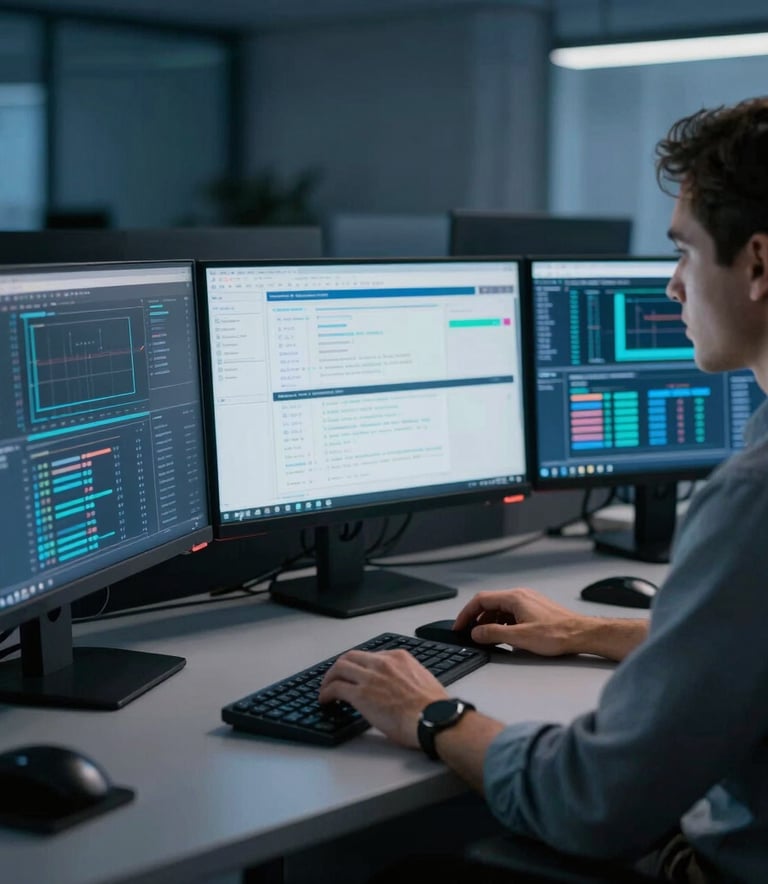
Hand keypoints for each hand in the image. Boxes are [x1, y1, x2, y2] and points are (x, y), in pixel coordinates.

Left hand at [318, 649, 447, 747]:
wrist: (434, 719)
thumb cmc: (434, 707)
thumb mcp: (422, 679)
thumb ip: (407, 677)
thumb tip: (400, 688)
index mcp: (399, 657)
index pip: (371, 655)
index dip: (360, 666)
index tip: (356, 674)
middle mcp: (382, 663)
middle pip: (351, 657)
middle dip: (340, 667)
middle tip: (335, 678)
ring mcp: (370, 677)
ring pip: (339, 668)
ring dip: (329, 678)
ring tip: (326, 689)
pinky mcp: (360, 695)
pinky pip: (335, 688)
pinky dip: (326, 693)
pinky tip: (325, 700)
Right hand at [453, 588, 588, 656]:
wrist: (582, 634)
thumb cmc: (557, 634)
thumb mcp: (519, 637)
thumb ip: (494, 634)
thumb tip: (476, 633)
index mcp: (514, 598)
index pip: (481, 600)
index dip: (467, 613)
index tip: (460, 625)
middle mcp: (521, 595)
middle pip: (490, 603)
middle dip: (477, 618)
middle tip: (470, 633)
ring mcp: (529, 601)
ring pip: (501, 608)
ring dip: (490, 621)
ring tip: (486, 637)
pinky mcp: (535, 609)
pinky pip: (512, 612)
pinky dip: (502, 622)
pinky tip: (504, 635)